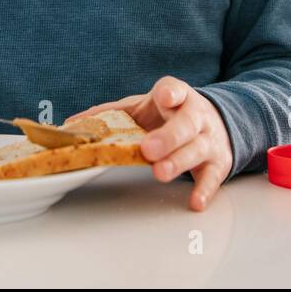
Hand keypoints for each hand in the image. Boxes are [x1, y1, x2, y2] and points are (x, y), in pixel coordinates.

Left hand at [65, 76, 231, 211]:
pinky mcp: (218, 162)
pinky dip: (205, 190)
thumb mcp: (143, 107)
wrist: (215, 122)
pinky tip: (194, 201)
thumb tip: (72, 122)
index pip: (175, 89)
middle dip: (168, 137)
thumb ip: (112, 114)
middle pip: (185, 124)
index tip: (164, 97)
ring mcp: (209, 139)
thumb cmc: (170, 115)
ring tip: (160, 172)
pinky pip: (213, 177)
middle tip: (148, 149)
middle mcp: (196, 116)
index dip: (170, 93)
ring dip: (179, 161)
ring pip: (197, 149)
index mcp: (177, 97)